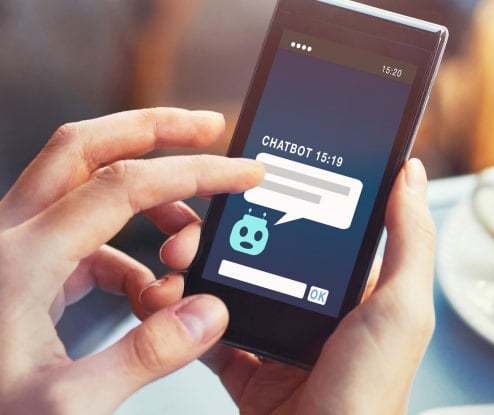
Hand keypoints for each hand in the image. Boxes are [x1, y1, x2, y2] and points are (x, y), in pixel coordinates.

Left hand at [0, 108, 264, 413]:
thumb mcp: (67, 404)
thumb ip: (145, 356)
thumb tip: (207, 314)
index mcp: (22, 260)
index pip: (124, 185)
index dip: (194, 172)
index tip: (241, 173)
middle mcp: (10, 240)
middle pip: (86, 146)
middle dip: (156, 130)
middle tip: (209, 129)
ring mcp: (13, 252)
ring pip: (83, 187)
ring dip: (146, 200)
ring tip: (186, 242)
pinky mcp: (21, 273)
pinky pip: (83, 238)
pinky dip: (127, 253)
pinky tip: (148, 293)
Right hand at [143, 158, 436, 413]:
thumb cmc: (370, 396)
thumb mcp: (400, 309)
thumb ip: (409, 240)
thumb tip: (410, 174)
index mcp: (359, 292)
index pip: (319, 229)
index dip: (284, 201)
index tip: (247, 179)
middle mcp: (320, 312)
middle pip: (265, 254)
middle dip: (226, 233)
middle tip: (196, 227)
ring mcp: (282, 341)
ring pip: (231, 289)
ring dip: (197, 269)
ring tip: (175, 259)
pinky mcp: (249, 371)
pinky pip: (208, 335)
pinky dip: (182, 317)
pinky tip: (168, 298)